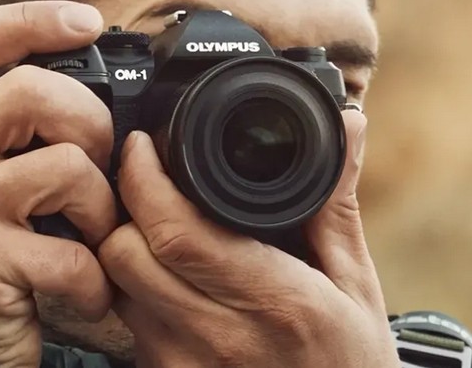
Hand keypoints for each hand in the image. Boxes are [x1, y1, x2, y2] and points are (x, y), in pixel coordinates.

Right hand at [0, 1, 117, 366]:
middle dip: (92, 124)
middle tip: (99, 165)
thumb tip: (79, 88)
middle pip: (31, 90)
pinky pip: (72, 249)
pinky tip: (85, 289)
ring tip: (91, 235)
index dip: (27, 17)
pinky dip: (96, 277)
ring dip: (102, 207)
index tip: (84, 21)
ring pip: (66, 165)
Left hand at [99, 110, 399, 366]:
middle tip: (145, 183)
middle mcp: (217, 337)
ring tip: (154, 228)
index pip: (175, 233)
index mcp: (271, 300)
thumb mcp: (355, 283)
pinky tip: (164, 277)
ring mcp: (183, 365)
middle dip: (124, 208)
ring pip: (115, 286)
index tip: (143, 147)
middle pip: (124, 255)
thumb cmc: (348, 361)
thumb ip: (334, 202)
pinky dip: (133, 289)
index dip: (143, 180)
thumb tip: (346, 127)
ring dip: (124, 249)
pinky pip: (125, 321)